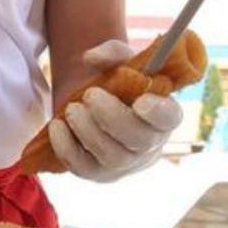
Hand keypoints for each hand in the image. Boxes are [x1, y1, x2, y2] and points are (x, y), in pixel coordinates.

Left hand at [47, 39, 182, 182]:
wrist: (105, 112)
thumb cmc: (122, 87)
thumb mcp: (123, 63)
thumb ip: (112, 54)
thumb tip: (90, 58)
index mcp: (163, 115)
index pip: (170, 118)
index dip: (159, 112)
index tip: (141, 101)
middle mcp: (149, 144)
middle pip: (139, 140)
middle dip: (113, 118)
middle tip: (90, 95)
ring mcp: (124, 164)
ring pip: (112, 157)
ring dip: (89, 132)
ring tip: (72, 109)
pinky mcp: (98, 174)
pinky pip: (84, 168)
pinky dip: (67, 149)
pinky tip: (58, 126)